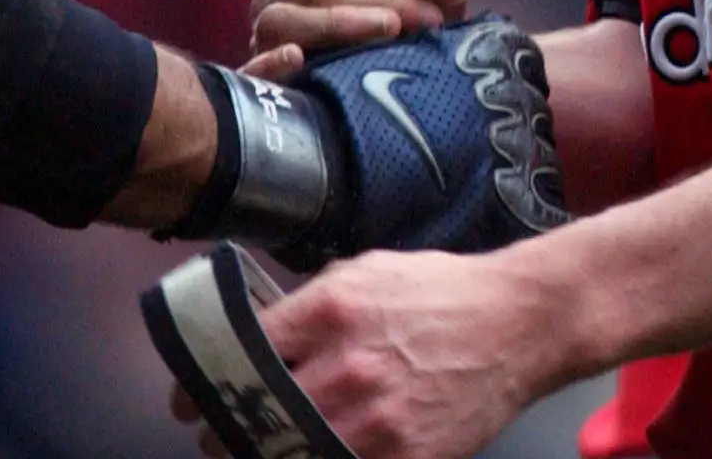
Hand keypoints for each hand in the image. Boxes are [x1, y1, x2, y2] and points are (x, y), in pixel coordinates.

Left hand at [172, 248, 578, 458]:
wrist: (520, 323)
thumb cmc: (444, 293)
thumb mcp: (368, 271)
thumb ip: (310, 301)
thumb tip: (259, 330)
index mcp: (332, 309)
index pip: (239, 352)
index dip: (203, 380)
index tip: (190, 396)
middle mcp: (348, 365)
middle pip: (254, 415)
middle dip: (224, 430)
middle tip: (216, 432)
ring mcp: (377, 419)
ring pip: (287, 456)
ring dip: (261, 457)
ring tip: (256, 451)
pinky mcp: (405, 457)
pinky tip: (309, 457)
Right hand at [244, 0, 471, 80]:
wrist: (388, 75)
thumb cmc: (406, 12)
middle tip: (429, 22)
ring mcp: (261, 27)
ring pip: (286, 19)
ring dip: (341, 26)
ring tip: (391, 35)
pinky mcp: (258, 73)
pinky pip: (254, 67)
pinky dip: (273, 63)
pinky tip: (301, 60)